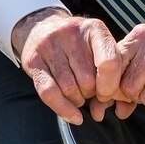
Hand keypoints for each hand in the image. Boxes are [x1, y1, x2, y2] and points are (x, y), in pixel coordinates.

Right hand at [11, 8, 126, 123]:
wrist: (41, 27)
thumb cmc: (78, 44)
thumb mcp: (98, 45)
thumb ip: (111, 68)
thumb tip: (111, 101)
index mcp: (94, 29)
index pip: (109, 63)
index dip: (110, 86)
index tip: (106, 93)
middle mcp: (71, 33)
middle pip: (88, 81)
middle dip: (91, 94)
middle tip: (89, 91)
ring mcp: (50, 45)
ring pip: (69, 89)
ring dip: (77, 100)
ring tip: (78, 94)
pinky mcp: (33, 60)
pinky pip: (49, 93)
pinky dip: (63, 109)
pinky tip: (73, 116)